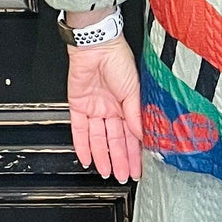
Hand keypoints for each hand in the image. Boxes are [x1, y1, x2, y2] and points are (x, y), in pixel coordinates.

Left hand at [66, 37, 142, 182]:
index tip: (138, 168)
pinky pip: (79, 130)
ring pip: (98, 139)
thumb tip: (142, 135)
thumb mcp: (134, 90)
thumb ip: (136, 115)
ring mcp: (95, 108)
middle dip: (119, 160)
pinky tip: (86, 158)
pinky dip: (82, 145)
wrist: (97, 46)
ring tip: (106, 173)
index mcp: (127, 105)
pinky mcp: (78, 106)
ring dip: (102, 157)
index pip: (131, 135)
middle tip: (123, 176)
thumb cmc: (118, 59)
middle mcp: (111, 108)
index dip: (134, 153)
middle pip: (115, 140)